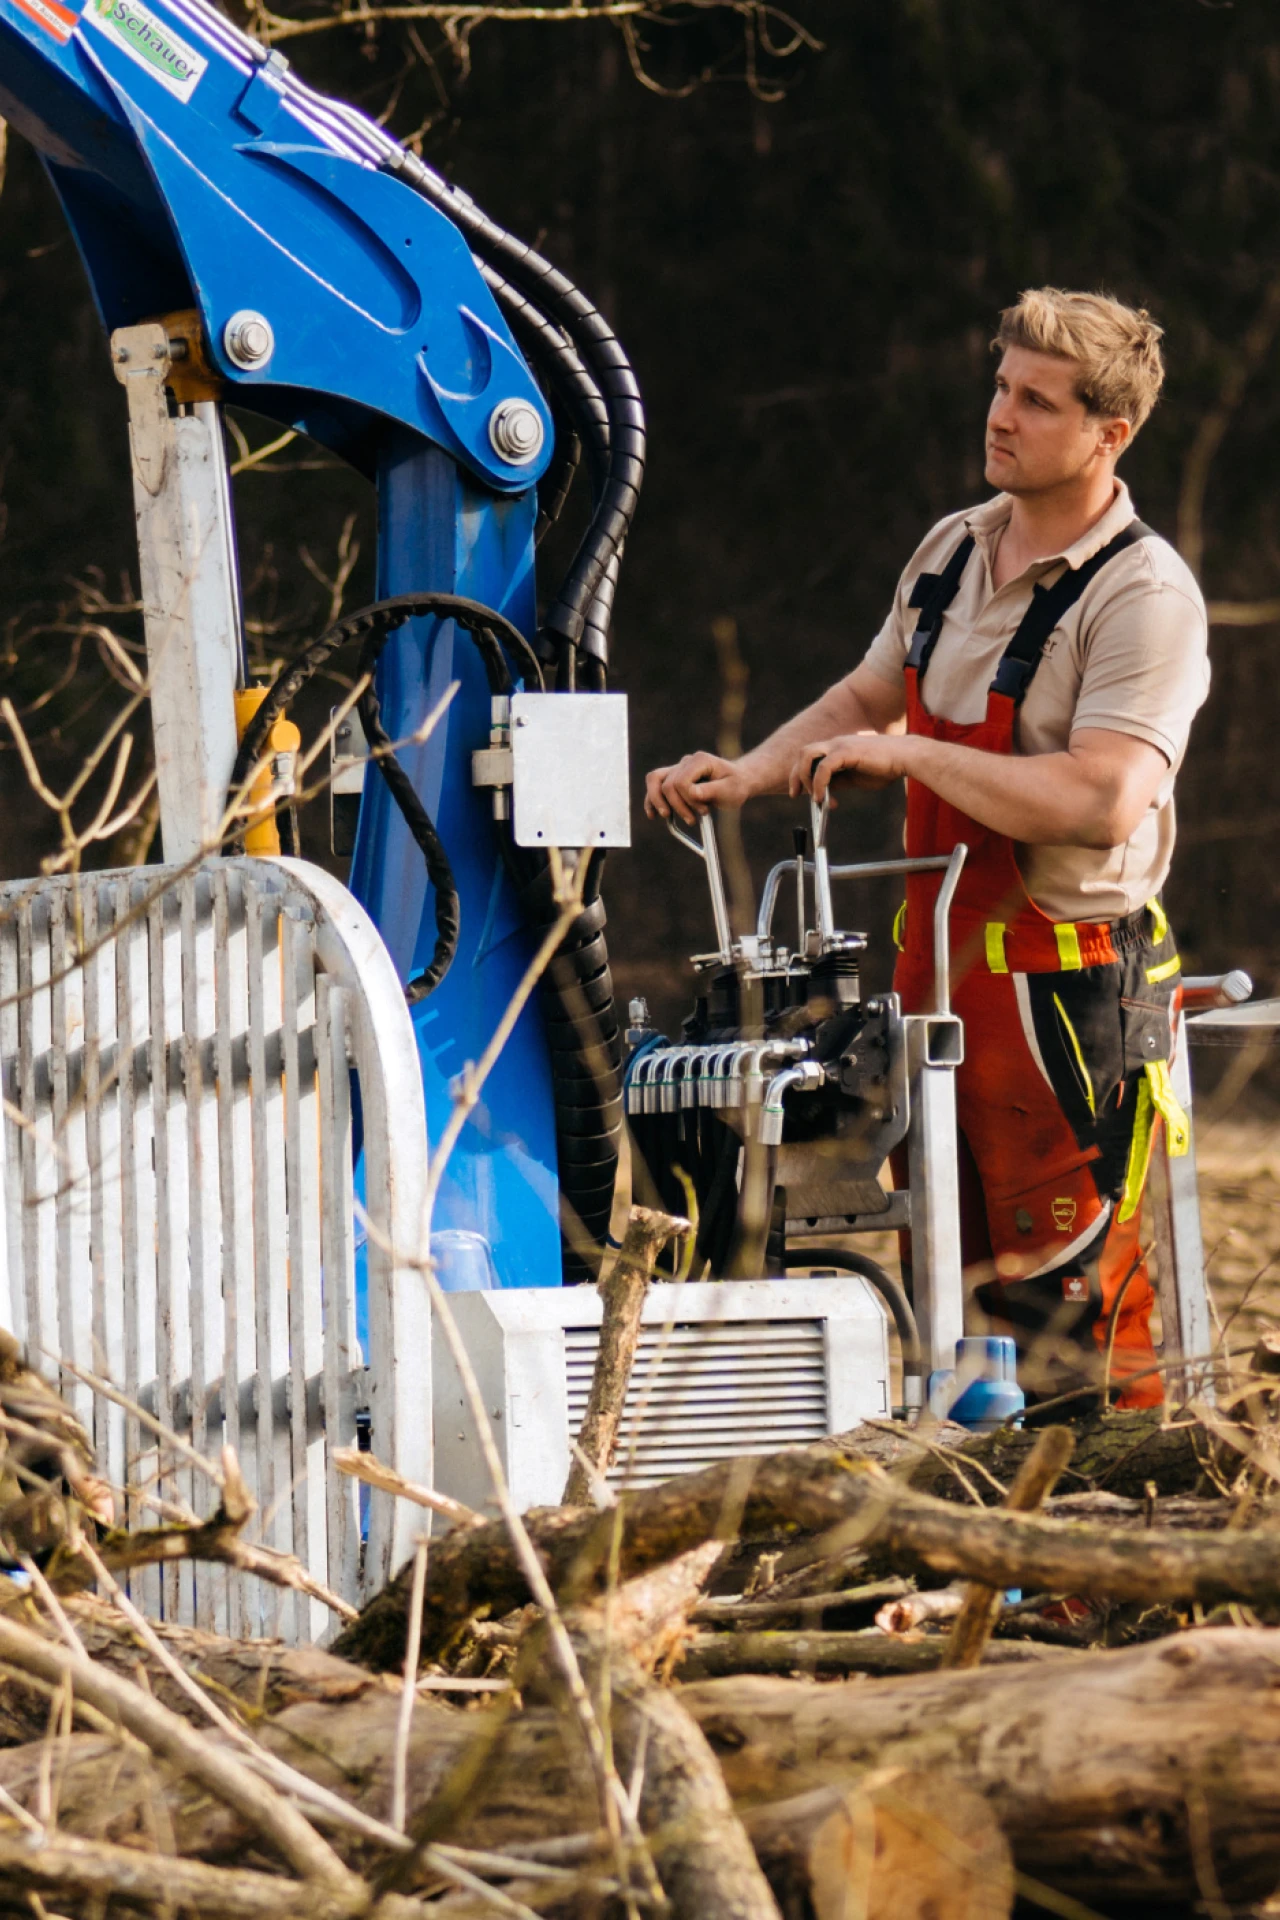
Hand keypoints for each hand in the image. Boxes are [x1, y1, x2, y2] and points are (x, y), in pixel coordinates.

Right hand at [644, 751, 751, 823]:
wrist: (737, 782)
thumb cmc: (735, 786)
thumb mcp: (730, 790)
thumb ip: (711, 790)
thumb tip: (692, 793)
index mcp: (700, 761)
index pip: (681, 781)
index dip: (688, 800)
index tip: (704, 811)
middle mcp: (686, 762)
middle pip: (667, 784)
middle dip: (678, 806)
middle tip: (693, 820)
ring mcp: (678, 769)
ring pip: (655, 781)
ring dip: (659, 802)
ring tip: (667, 816)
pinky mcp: (673, 778)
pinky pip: (655, 785)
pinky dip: (651, 800)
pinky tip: (652, 814)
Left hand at [789, 733, 909, 805]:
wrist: (906, 758)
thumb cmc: (886, 767)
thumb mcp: (855, 777)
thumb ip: (839, 781)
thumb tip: (823, 791)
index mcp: (837, 748)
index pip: (810, 758)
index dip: (801, 776)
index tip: (801, 794)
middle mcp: (835, 743)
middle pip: (803, 753)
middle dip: (795, 775)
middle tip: (796, 794)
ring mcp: (840, 744)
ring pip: (807, 755)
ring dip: (804, 777)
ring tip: (813, 796)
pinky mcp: (847, 751)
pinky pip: (823, 766)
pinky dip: (819, 783)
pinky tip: (822, 797)